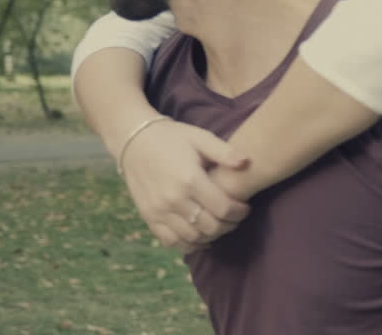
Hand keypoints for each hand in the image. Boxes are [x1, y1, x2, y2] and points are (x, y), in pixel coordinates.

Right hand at [120, 119, 251, 250]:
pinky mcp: (149, 217)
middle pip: (210, 227)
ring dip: (210, 236)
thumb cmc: (172, 137)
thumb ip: (224, 152)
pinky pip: (171, 241)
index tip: (245, 208)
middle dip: (228, 226)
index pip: (223, 209)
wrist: (135, 141)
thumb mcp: (200, 137)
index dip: (239, 213)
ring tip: (219, 225)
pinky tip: (199, 235)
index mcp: (190, 179)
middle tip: (235, 218)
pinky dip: (188, 244)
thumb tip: (246, 162)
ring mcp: (159, 211)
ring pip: (192, 238)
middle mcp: (174, 199)